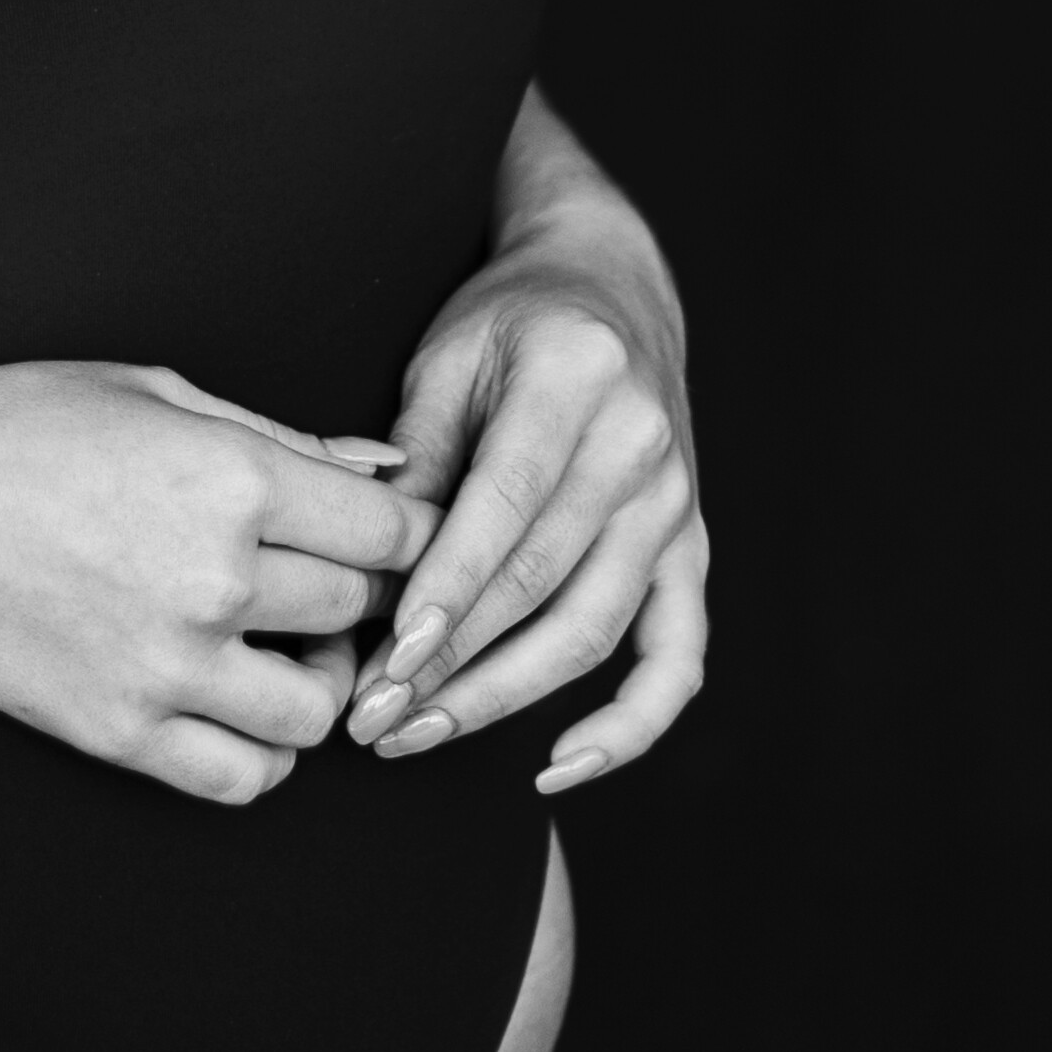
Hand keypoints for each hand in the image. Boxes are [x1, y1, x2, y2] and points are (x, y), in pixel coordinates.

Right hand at [0, 360, 440, 804]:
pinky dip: (265, 754)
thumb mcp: (155, 392)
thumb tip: (385, 474)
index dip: (412, 533)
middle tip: (334, 580)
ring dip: (323, 679)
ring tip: (287, 647)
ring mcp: (166, 665)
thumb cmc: (20, 426)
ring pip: (318, 708)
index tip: (401, 537)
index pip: (389, 530)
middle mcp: (212, 577)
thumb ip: (279, 438)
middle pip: (359, 610)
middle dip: (364, 595)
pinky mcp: (119, 731)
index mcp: (229, 478)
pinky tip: (244, 707)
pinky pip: (243, 777)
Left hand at [344, 227, 706, 792]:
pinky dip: (629, 726)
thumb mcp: (446, 357)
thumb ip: (415, 457)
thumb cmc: (508, 321)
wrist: (609, 285)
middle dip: (452, 665)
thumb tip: (361, 569)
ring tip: (417, 735)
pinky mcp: (690, 549)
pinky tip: (557, 767)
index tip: (383, 660)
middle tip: (370, 720)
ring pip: (593, 631)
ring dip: (503, 699)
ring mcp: (676, 505)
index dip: (445, 593)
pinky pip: (677, 657)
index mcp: (577, 380)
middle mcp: (641, 447)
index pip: (505, 509)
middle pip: (543, 584)